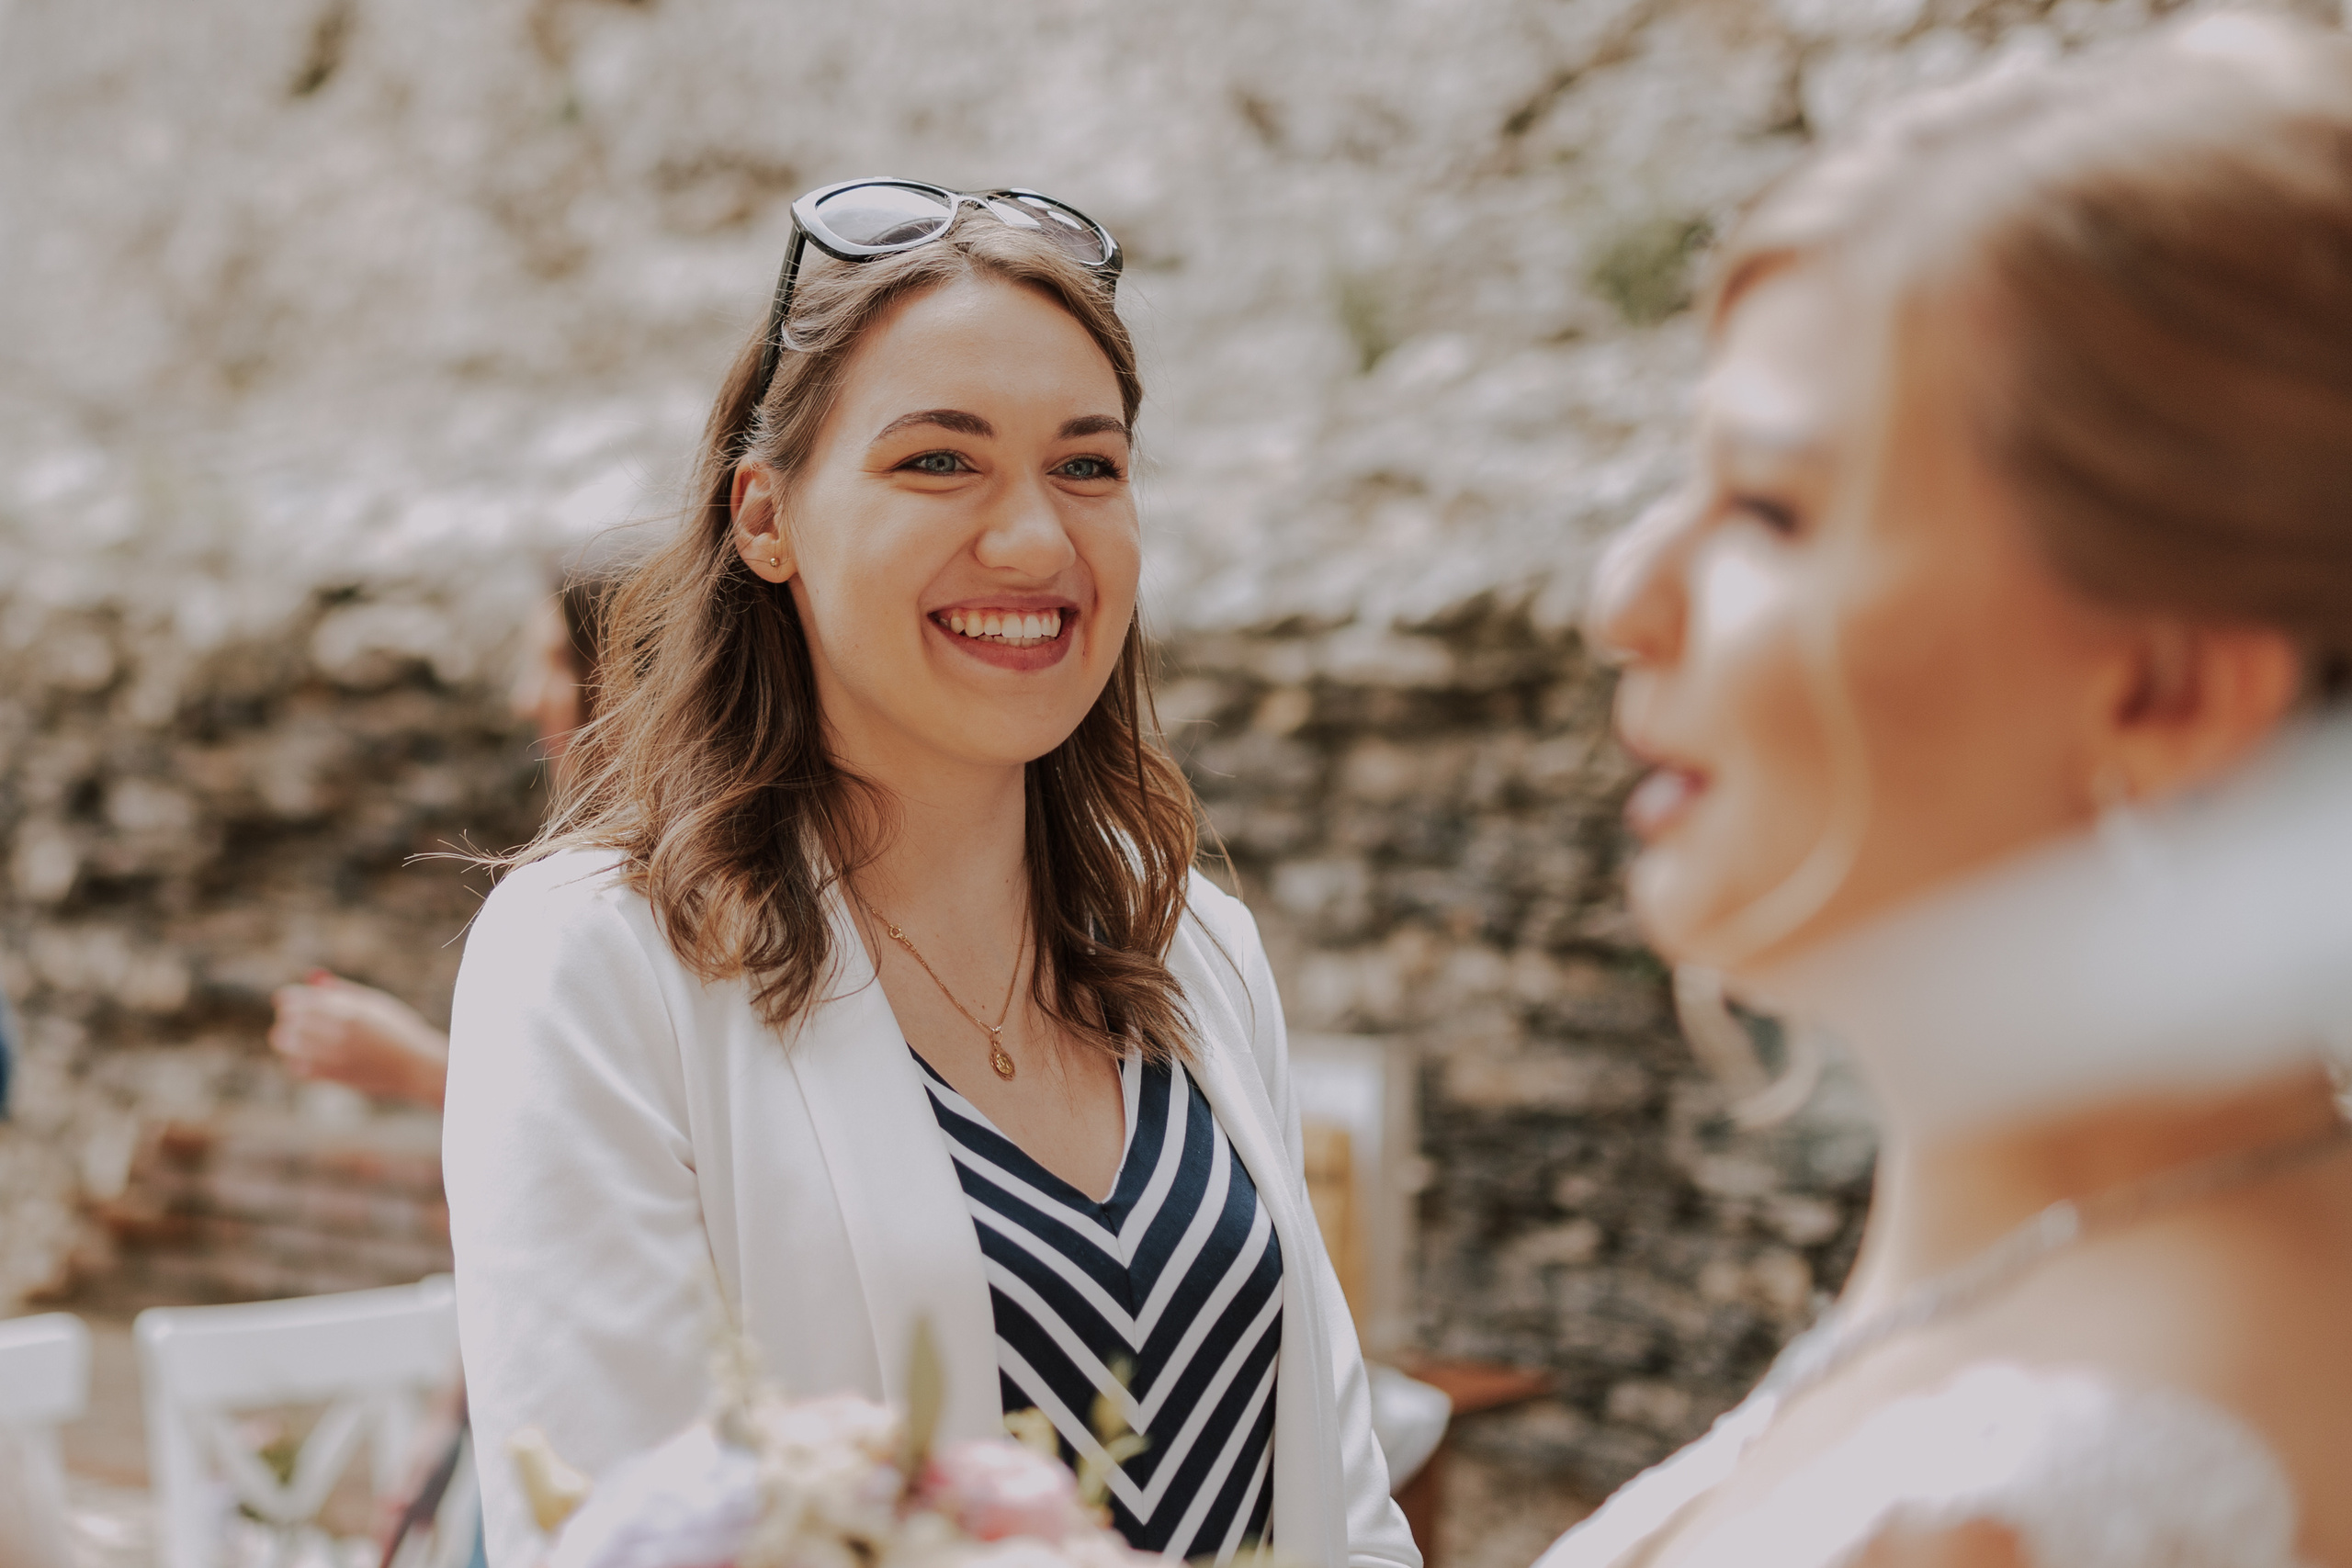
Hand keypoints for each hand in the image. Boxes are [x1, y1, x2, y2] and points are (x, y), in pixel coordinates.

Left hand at [269, 972, 449, 1108]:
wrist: (415, 1066)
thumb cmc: (398, 1030)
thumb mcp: (376, 1003)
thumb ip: (344, 990)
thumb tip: (313, 977)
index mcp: (350, 1011)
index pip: (299, 1001)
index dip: (288, 998)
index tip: (287, 999)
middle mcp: (340, 1034)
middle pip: (291, 1022)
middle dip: (286, 1017)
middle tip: (291, 1017)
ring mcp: (335, 1057)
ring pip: (289, 1045)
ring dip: (284, 1038)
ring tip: (290, 1035)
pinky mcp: (334, 1077)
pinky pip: (298, 1068)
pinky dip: (294, 1060)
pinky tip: (303, 1055)